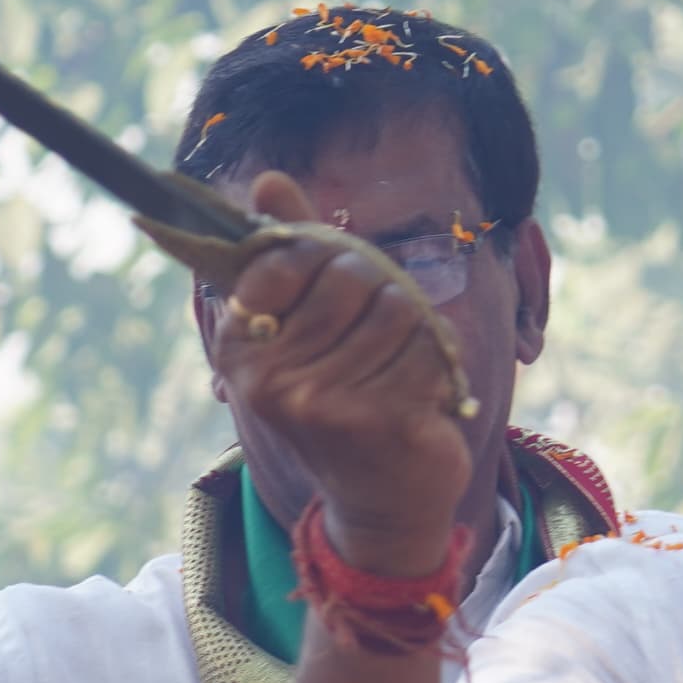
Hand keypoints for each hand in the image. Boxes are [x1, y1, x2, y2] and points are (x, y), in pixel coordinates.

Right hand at [206, 168, 475, 575]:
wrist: (382, 504)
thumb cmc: (346, 402)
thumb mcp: (310, 327)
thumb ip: (292, 253)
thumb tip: (268, 179)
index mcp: (241, 348)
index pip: (289, 254)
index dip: (328, 257)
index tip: (336, 288)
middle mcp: (269, 378)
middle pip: (351, 273)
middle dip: (382, 289)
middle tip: (383, 333)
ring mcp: (322, 404)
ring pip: (397, 307)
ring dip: (416, 330)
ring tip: (402, 367)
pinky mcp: (378, 421)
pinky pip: (429, 347)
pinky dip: (440, 363)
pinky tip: (424, 395)